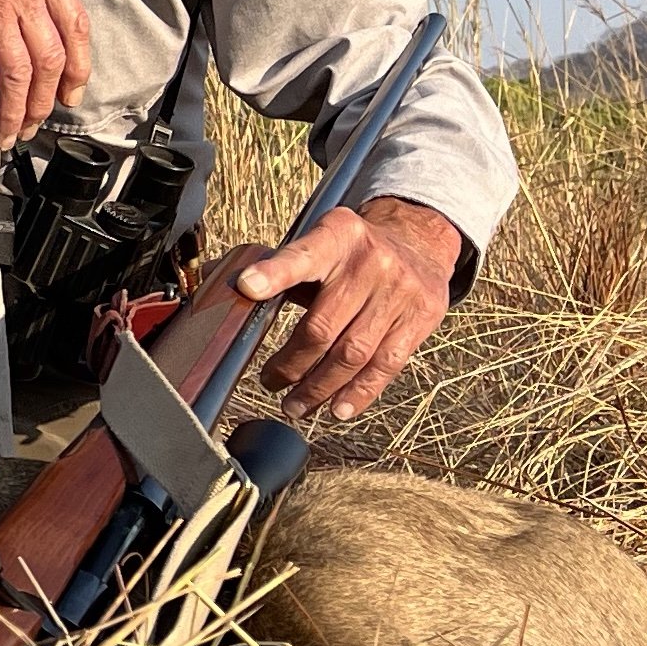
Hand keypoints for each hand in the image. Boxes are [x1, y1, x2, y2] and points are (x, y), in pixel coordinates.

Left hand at [229, 197, 462, 422]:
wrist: (417, 241)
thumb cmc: (351, 251)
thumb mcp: (318, 242)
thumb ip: (277, 267)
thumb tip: (225, 290)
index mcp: (336, 236)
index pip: (302, 256)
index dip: (274, 273)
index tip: (246, 287)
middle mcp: (371, 263)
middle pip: (323, 326)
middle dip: (292, 364)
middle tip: (270, 382)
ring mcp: (400, 292)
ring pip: (354, 353)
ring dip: (319, 387)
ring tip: (295, 406)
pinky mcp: (422, 317)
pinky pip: (387, 364)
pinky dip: (359, 392)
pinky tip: (337, 408)